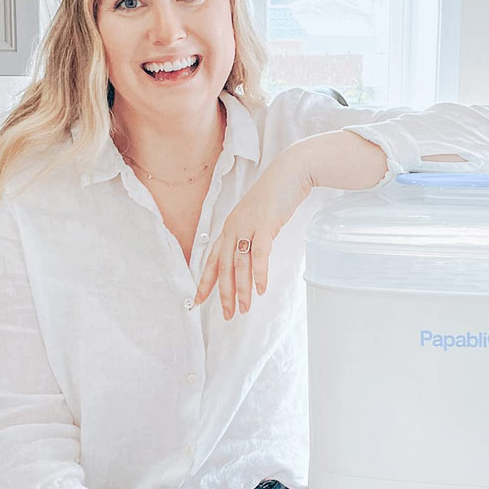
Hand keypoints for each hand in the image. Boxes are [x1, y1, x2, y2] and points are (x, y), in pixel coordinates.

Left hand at [193, 150, 312, 318]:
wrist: (290, 173)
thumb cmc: (276, 196)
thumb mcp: (256, 218)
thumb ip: (249, 236)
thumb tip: (248, 257)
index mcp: (229, 227)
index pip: (211, 259)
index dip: (205, 281)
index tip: (198, 301)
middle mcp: (233, 228)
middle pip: (223, 267)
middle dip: (224, 293)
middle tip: (227, 315)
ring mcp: (248, 225)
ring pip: (239, 264)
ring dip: (242, 289)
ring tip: (245, 309)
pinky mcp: (265, 224)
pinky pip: (259, 254)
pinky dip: (259, 273)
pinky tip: (261, 289)